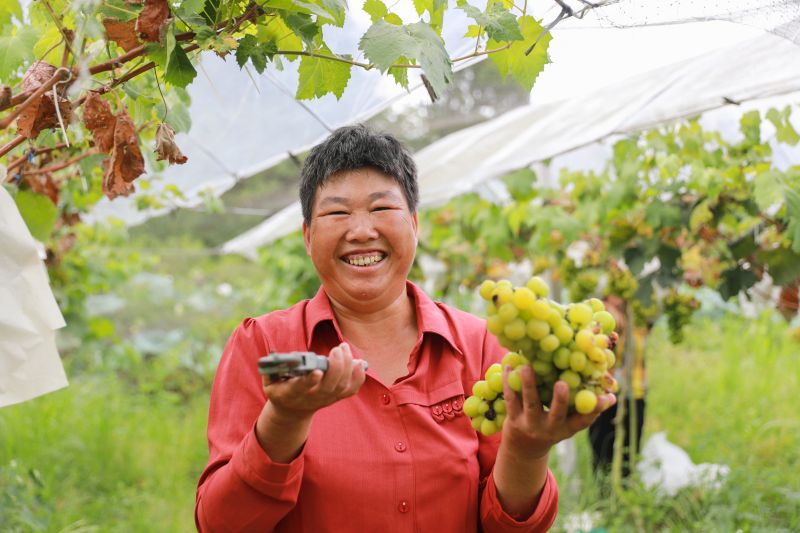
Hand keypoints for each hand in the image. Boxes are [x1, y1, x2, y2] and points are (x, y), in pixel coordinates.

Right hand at [262, 343, 365, 421]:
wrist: (292, 410)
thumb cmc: (281, 389)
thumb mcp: (270, 382)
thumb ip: (271, 369)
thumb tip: (275, 357)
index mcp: (293, 393)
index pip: (303, 388)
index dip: (311, 380)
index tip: (317, 371)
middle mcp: (312, 398)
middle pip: (329, 386)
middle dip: (336, 366)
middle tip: (337, 349)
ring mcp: (326, 399)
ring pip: (342, 386)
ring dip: (348, 366)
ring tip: (345, 348)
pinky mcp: (336, 397)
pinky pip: (351, 390)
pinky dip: (358, 377)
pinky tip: (359, 363)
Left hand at [501, 364, 615, 458]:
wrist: (524, 447)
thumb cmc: (553, 426)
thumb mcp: (570, 423)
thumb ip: (587, 408)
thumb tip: (613, 394)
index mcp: (567, 428)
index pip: (584, 420)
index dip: (595, 410)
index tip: (607, 397)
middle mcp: (550, 428)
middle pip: (556, 414)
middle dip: (560, 400)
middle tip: (563, 383)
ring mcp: (530, 424)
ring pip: (529, 403)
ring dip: (528, 384)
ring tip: (527, 367)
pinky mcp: (513, 418)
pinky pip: (510, 399)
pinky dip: (508, 382)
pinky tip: (509, 366)